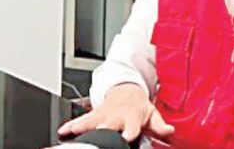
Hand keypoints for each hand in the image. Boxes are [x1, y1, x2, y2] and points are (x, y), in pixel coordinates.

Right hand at [57, 83, 173, 142]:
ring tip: (70, 135)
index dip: (128, 133)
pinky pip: (80, 121)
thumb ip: (161, 126)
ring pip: (90, 122)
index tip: (126, 138)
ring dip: (81, 128)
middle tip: (97, 141)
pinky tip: (62, 131)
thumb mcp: (153, 115)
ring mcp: (103, 115)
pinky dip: (71, 125)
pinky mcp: (93, 115)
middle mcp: (115, 117)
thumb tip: (171, 132)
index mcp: (131, 117)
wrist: (127, 91)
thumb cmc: (139, 107)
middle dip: (102, 133)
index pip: (130, 127)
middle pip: (107, 126)